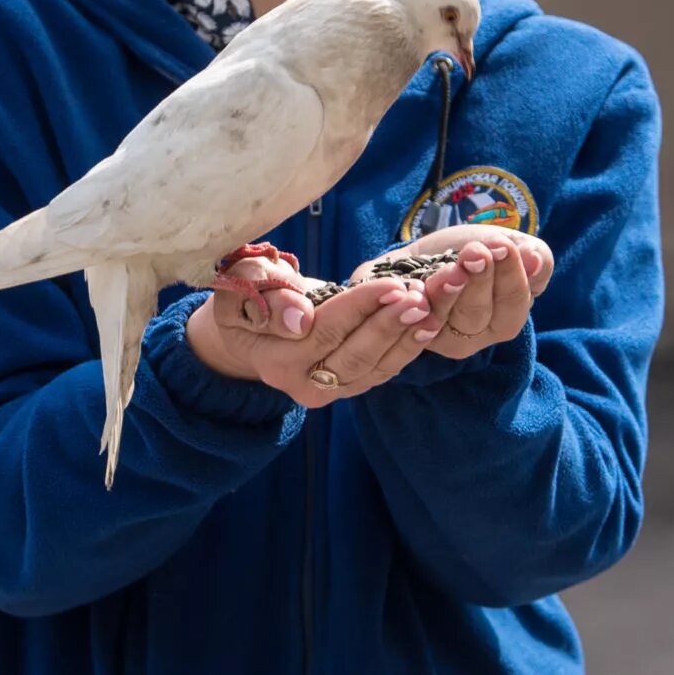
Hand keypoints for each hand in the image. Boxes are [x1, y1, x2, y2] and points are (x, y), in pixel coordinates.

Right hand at [186, 253, 435, 405]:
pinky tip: (430, 321)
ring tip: (431, 305)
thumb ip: (266, 298)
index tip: (391, 284)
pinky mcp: (351, 386)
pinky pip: (384, 369)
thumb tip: (299, 320)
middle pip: (355, 355)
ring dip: (407, 336)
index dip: (360, 308)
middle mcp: (303, 384)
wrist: (251, 326)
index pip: (324, 333)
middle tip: (421, 297)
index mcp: (274, 359)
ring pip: (376, 367)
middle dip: (390, 324)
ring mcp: (330, 390)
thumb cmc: (246, 294)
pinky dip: (409, 345)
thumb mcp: (242, 285)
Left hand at [364, 224, 553, 362]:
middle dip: (478, 280)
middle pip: (478, 314)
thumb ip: (532, 256)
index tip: (504, 245)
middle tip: (475, 253)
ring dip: (448, 290)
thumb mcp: (508, 245)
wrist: (423, 252)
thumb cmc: (474, 250)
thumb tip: (535, 259)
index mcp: (504, 318)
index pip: (513, 303)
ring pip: (444, 319)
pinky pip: (410, 321)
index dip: (511, 276)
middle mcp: (473, 335)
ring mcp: (439, 337)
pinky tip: (416, 283)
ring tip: (451, 267)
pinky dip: (413, 301)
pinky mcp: (407, 331)